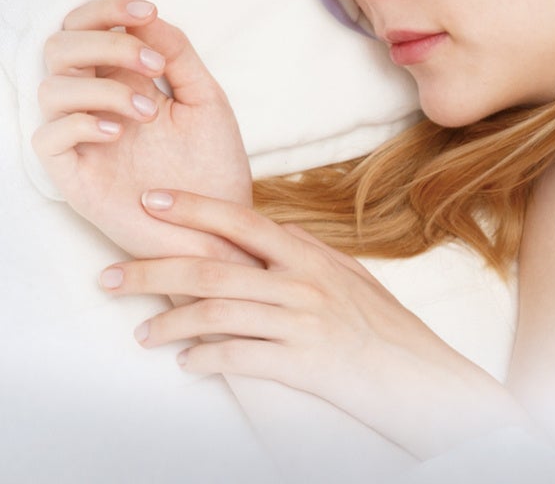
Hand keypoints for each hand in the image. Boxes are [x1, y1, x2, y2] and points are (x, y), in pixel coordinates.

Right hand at [33, 0, 252, 260]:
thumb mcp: (206, 99)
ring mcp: (81, 139)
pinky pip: (47, 137)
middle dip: (105, 41)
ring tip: (151, 111)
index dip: (108, 10)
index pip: (89, 27)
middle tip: (155, 64)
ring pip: (50, 88)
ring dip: (103, 87)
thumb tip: (147, 15)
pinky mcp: (73, 176)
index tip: (148, 11)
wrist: (221, 224)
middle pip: (60, 47)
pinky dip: (80, 122)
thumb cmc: (213, 164)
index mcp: (124, 79)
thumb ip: (178, 55)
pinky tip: (120, 131)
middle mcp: (96, 103)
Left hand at [100, 190, 529, 458]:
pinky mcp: (301, 362)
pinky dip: (204, 360)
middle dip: (154, 269)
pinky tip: (188, 365)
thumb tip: (268, 238)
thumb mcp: (348, 277)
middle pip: (213, 267)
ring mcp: (301, 320)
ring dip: (170, 323)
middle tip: (111, 276)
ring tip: (143, 333)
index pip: (241, 221)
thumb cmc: (383, 326)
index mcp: (311, 254)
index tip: (151, 202)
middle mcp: (303, 280)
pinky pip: (237, 357)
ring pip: (216, 312)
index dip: (193, 209)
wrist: (420, 374)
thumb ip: (306, 256)